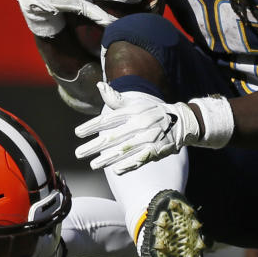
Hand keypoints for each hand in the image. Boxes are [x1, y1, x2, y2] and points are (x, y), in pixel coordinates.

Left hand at [74, 83, 199, 171]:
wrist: (179, 121)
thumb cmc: (150, 112)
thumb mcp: (134, 103)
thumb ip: (116, 99)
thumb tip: (99, 85)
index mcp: (132, 111)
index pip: (108, 119)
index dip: (92, 126)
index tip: (78, 133)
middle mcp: (139, 124)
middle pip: (113, 137)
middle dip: (95, 146)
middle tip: (79, 153)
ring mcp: (149, 137)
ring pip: (124, 150)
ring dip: (108, 159)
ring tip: (93, 165)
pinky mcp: (157, 150)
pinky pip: (140, 159)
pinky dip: (128, 165)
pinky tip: (116, 170)